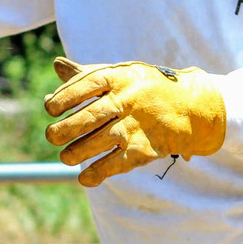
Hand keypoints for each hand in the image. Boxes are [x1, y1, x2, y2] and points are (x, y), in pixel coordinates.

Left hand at [44, 57, 225, 186]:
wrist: (192, 107)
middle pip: (90, 117)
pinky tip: (84, 177)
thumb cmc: (145, 89)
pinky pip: (115, 164)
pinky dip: (96, 173)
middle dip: (64, 130)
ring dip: (75, 153)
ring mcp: (137, 126)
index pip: (88, 83)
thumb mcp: (120, 74)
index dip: (64, 96)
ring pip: (99, 142)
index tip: (50, 107)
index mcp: (121, 77)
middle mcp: (129, 100)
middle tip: (51, 136)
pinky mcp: (145, 149)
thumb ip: (87, 74)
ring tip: (65, 157)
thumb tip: (57, 65)